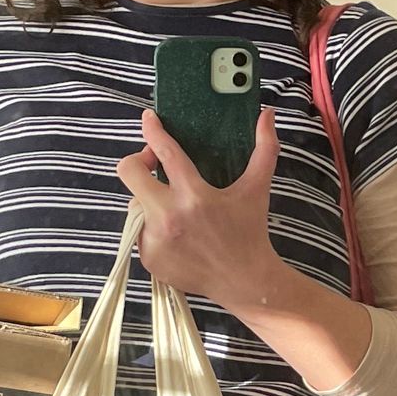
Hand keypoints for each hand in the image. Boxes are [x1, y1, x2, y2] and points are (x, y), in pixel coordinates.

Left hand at [116, 108, 287, 313]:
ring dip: (149, 198)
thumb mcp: (257, 189)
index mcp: (195, 196)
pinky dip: (152, 226)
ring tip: (175, 208)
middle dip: (137, 161)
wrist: (243, 281)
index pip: (164, 153)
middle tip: (153, 164)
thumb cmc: (249, 232)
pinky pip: (139, 230)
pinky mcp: (147, 257)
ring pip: (134, 202)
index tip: (149, 118)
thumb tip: (267, 114)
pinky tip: (175, 234)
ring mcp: (155, 239)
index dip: (153, 130)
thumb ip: (265, 149)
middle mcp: (169, 217)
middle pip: (129, 172)